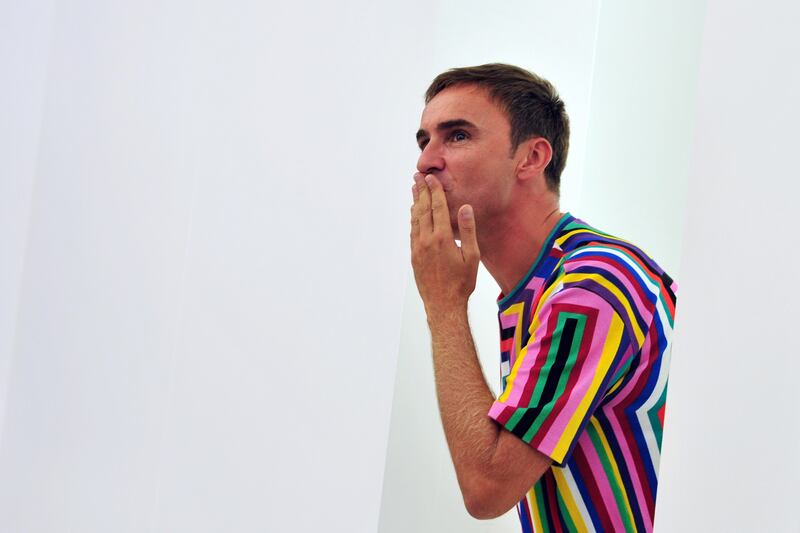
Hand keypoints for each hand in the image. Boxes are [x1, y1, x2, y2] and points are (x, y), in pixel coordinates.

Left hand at [410, 172, 480, 315]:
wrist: (443, 305)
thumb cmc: (461, 283)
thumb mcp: (472, 257)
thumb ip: (468, 231)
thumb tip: (465, 208)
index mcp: (442, 239)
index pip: (437, 208)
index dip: (434, 191)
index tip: (431, 178)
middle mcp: (427, 241)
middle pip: (423, 210)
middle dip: (421, 192)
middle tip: (417, 177)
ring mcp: (418, 249)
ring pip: (415, 220)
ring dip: (415, 203)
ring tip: (414, 189)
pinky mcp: (414, 257)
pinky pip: (412, 232)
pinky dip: (413, 219)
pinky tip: (414, 213)